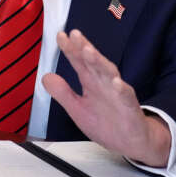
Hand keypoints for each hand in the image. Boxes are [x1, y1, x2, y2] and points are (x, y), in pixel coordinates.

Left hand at [42, 30, 171, 166]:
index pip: (79, 61)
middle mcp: (104, 83)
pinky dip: (121, 88)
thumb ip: (62, 93)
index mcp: (91, 82)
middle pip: (93, 62)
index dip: (70, 49)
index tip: (60, 36)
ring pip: (108, 73)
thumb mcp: (77, 109)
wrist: (130, 142)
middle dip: (84, 47)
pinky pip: (126, 95)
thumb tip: (46, 77)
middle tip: (75, 34)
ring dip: (99, 62)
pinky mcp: (129, 106)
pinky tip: (116, 82)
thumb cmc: (106, 124)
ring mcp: (117, 93)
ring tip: (89, 51)